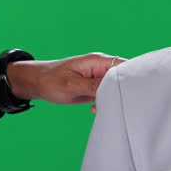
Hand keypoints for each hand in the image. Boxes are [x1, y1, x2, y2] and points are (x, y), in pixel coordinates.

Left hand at [6, 53, 125, 109]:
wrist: (36, 83)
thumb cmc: (50, 80)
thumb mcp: (72, 85)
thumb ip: (94, 86)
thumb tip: (115, 89)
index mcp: (98, 61)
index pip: (124, 67)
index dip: (132, 79)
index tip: (134, 94)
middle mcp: (101, 68)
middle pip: (122, 78)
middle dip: (123, 92)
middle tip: (119, 105)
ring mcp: (98, 78)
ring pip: (115, 89)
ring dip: (112, 99)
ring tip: (102, 108)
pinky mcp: (94, 87)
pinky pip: (106, 94)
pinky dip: (104, 103)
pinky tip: (95, 109)